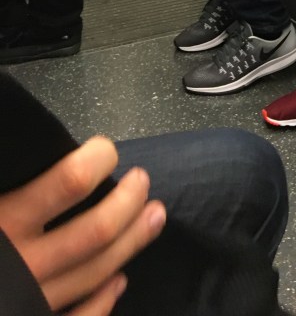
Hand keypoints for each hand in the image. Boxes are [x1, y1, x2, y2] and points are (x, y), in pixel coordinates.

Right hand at [0, 136, 165, 314]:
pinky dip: (103, 301)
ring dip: (132, 241)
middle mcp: (20, 266)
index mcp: (1, 223)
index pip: (67, 184)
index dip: (96, 161)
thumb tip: (6, 125)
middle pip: (94, 231)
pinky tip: (119, 281)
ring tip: (154, 215)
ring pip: (96, 272)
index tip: (106, 149)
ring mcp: (29, 303)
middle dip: (128, 202)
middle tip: (143, 180)